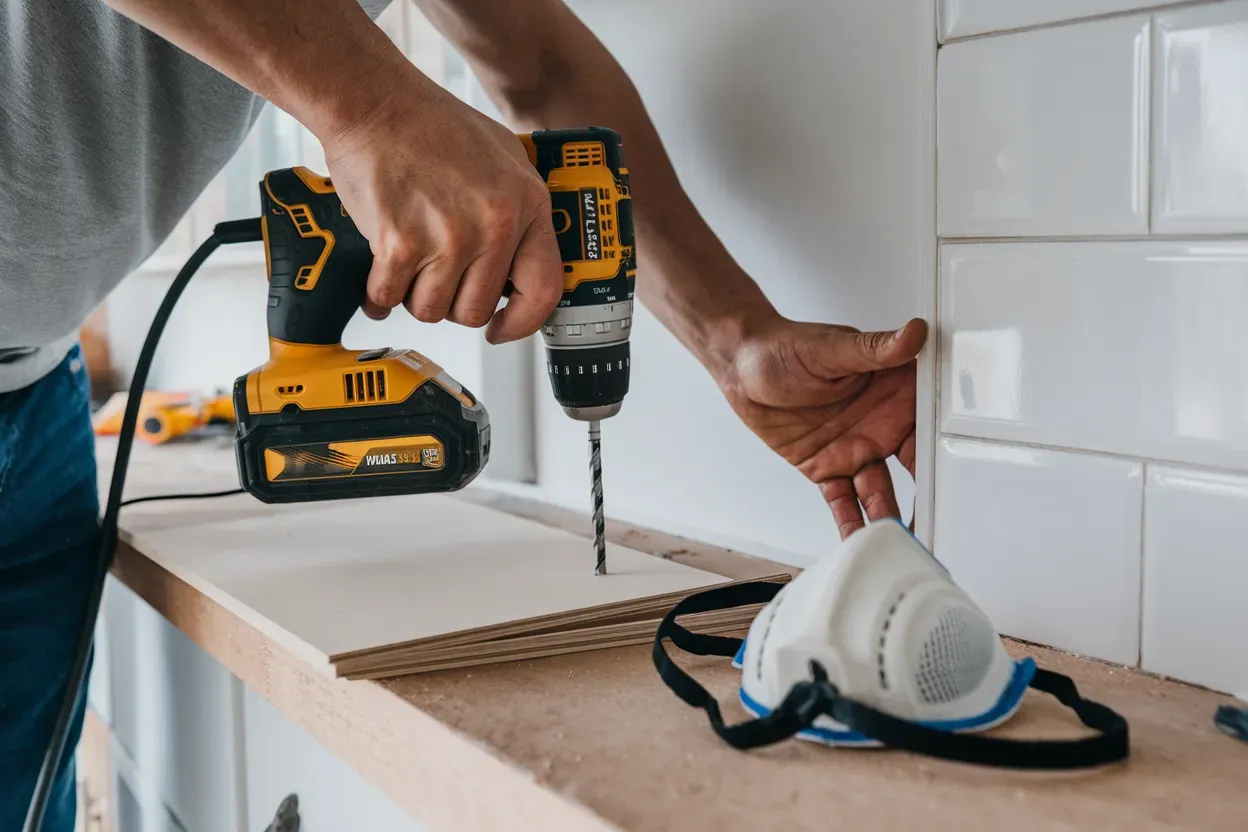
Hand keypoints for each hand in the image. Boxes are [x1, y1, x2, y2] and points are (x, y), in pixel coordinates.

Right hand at [320, 80, 562, 342]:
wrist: (376, 104)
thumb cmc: (433, 125)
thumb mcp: (505, 158)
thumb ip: (521, 211)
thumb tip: (523, 266)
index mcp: (528, 205)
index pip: (544, 289)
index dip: (522, 321)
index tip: (501, 327)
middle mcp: (495, 226)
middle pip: (476, 309)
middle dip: (453, 303)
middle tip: (438, 278)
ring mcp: (449, 237)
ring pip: (433, 309)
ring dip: (415, 296)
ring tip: (410, 264)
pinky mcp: (401, 244)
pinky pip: (388, 297)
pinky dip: (378, 294)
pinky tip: (379, 273)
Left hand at [715, 314, 927, 538]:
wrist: (742, 367)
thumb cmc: (787, 348)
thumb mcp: (832, 348)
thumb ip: (876, 349)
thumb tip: (914, 333)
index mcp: (894, 393)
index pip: (930, 427)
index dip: (947, 452)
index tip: (962, 478)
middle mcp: (881, 426)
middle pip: (915, 469)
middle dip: (928, 498)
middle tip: (940, 524)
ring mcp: (855, 449)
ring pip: (880, 492)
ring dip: (890, 518)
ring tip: (900, 542)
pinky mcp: (826, 468)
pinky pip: (843, 502)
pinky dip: (851, 524)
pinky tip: (860, 543)